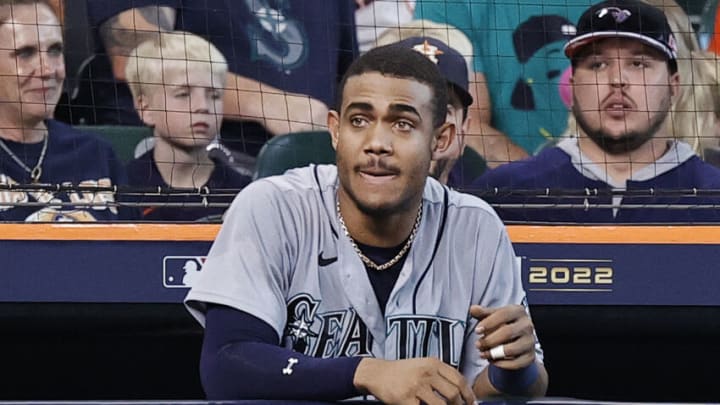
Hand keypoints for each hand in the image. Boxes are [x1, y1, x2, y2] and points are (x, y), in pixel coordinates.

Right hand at [353, 357, 475, 404]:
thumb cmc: (402, 372)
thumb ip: (440, 375)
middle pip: (453, 393)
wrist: (376, 373)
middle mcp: (426, 373)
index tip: (472, 403)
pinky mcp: (405, 399)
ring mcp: (416, 386)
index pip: (459, 379)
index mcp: (433, 363)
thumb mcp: (422, 365)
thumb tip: (462, 392)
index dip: (469, 394)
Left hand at [470, 305, 536, 369]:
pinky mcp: (530, 356)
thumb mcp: (492, 316)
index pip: (503, 314)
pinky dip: (500, 364)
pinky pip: (515, 363)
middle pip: (507, 332)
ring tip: (483, 353)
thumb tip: (473, 309)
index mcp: (518, 311)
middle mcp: (527, 325)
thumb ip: (482, 313)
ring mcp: (530, 341)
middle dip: (489, 340)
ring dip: (493, 353)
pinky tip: (491, 360)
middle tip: (477, 345)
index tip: (477, 330)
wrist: (517, 340)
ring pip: (511, 350)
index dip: (489, 322)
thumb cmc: (502, 325)